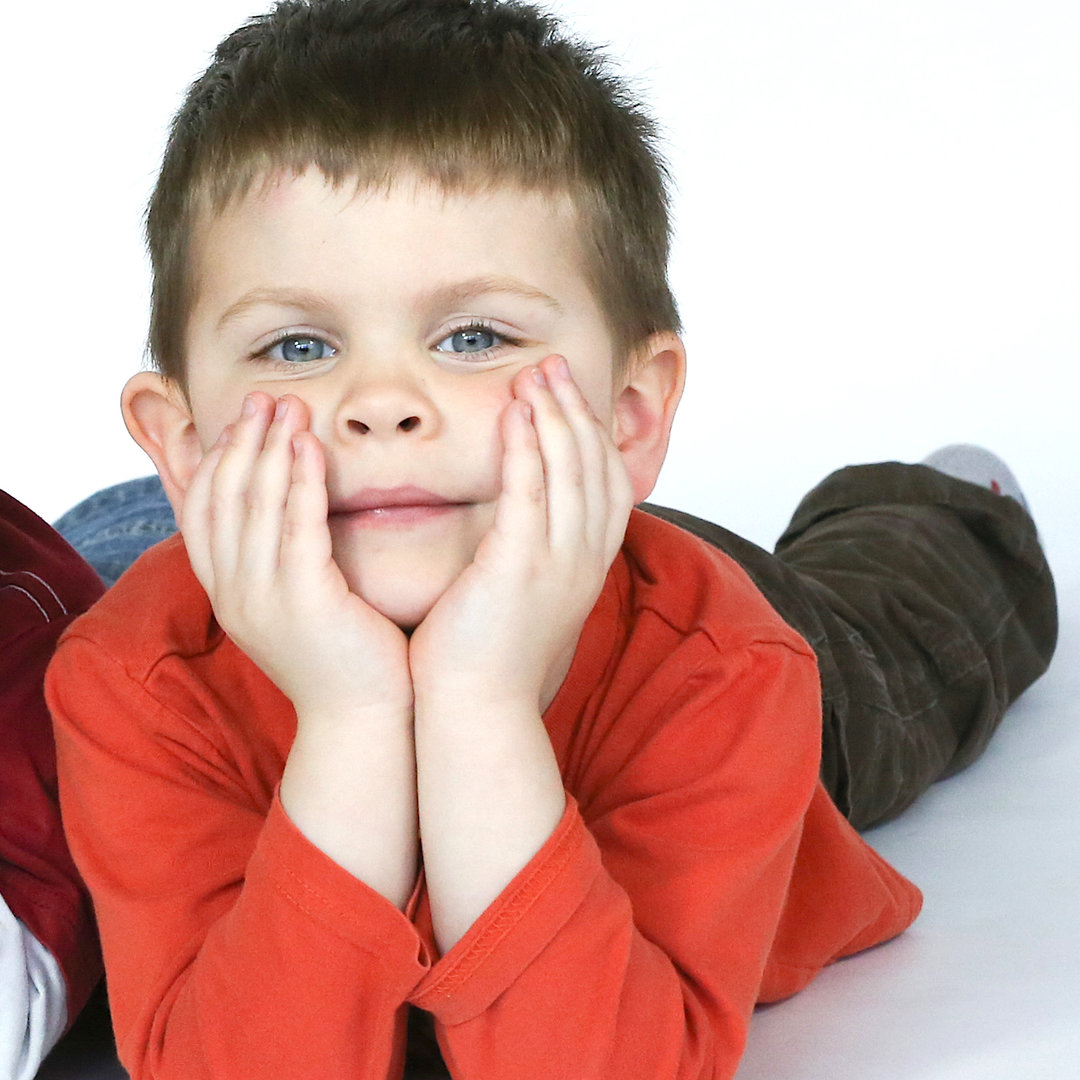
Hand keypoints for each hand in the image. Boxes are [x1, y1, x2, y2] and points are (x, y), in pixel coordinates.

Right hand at [184, 393, 418, 905]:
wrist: (365, 724)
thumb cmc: (343, 661)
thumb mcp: (296, 605)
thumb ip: (282, 561)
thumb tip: (283, 516)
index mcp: (226, 594)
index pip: (199, 511)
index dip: (215, 460)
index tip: (239, 422)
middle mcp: (232, 594)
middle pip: (221, 498)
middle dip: (240, 442)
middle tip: (263, 398)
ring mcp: (261, 599)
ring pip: (253, 506)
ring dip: (267, 449)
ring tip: (286, 408)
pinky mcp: (302, 602)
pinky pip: (294, 527)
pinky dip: (298, 481)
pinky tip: (311, 448)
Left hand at [408, 355, 632, 715]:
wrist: (474, 713)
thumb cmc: (483, 660)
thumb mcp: (519, 598)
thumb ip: (526, 559)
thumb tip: (515, 534)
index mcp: (583, 567)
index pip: (605, 484)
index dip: (590, 434)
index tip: (566, 395)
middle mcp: (581, 561)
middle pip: (595, 466)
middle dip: (576, 410)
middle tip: (553, 365)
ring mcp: (556, 565)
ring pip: (571, 471)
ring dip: (556, 415)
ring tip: (537, 373)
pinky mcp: (520, 571)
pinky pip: (531, 494)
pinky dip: (528, 449)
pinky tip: (517, 415)